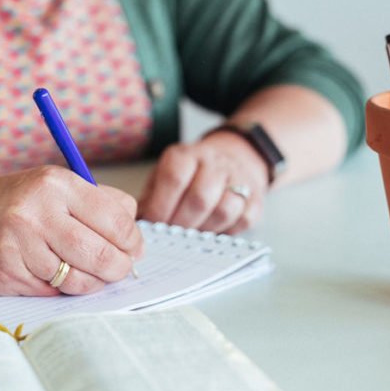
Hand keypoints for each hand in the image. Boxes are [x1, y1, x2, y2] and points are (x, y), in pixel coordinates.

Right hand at [0, 166, 143, 295]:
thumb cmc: (8, 203)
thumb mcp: (52, 187)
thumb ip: (97, 204)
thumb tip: (136, 238)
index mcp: (56, 184)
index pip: (118, 220)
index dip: (132, 241)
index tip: (132, 248)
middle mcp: (38, 212)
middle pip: (104, 255)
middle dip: (119, 268)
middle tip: (118, 268)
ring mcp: (20, 245)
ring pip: (81, 280)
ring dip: (91, 283)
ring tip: (85, 272)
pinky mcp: (8, 274)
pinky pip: (54, 293)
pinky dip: (61, 290)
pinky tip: (52, 275)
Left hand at [137, 132, 267, 233]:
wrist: (237, 156)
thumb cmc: (192, 174)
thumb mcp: (166, 174)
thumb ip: (151, 197)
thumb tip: (134, 225)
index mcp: (187, 155)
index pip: (174, 179)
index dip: (161, 206)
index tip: (153, 224)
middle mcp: (214, 164)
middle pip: (200, 198)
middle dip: (182, 223)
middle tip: (172, 235)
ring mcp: (238, 180)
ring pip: (224, 210)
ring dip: (204, 228)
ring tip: (192, 234)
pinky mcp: (255, 199)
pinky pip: (243, 221)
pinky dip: (226, 231)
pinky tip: (213, 230)